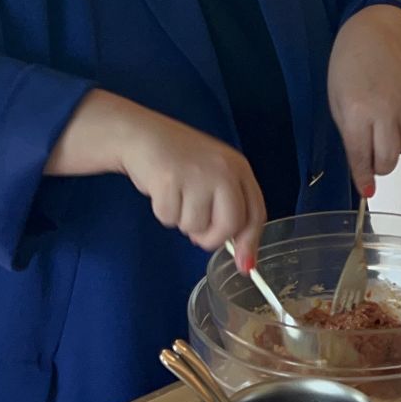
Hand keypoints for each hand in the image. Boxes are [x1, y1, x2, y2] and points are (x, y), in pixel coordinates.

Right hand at [56, 96, 267, 268]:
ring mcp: (197, 175)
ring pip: (195, 227)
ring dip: (182, 220)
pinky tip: (162, 191)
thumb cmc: (183, 162)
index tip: (245, 265)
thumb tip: (246, 262)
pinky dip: (164, 212)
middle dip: (210, 237)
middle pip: (228, 226)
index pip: (255, 214)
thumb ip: (232, 211)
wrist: (145, 136)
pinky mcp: (170, 180)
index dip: (250, 242)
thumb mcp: (216, 178)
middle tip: (197, 228)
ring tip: (177, 195)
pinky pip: (170, 218)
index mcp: (239, 169)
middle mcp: (222, 171)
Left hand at [327, 5, 400, 196]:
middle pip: (389, 159)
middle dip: (379, 166)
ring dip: (389, 143)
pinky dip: (399, 127)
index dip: (363, 177)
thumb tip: (363, 171)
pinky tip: (389, 108)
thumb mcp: (338, 103)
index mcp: (357, 112)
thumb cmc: (348, 69)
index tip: (366, 191)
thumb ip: (350, 137)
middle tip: (370, 158)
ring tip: (377, 121)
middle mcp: (384, 112)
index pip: (362, 156)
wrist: (376, 36)